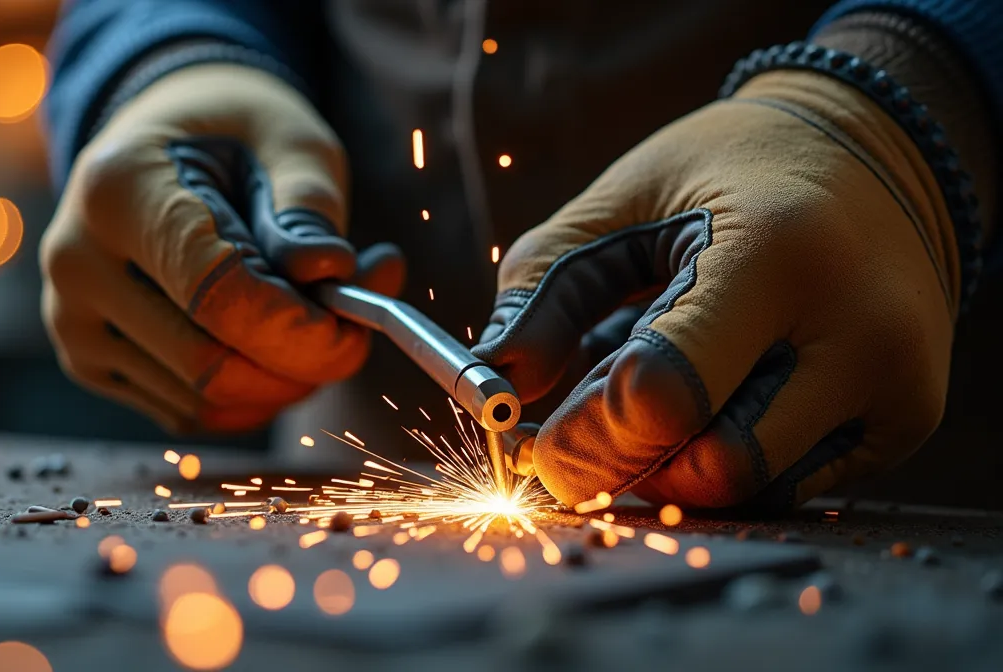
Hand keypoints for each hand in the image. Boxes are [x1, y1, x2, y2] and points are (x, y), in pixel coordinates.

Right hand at [41, 64, 403, 433]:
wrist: (161, 140)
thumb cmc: (233, 133)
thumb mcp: (288, 139)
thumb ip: (310, 207)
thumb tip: (329, 272)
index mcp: (117, 190)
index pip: (217, 296)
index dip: (299, 330)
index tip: (357, 327)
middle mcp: (76, 261)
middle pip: (207, 364)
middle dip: (299, 365)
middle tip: (354, 329)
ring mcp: (73, 320)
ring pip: (203, 402)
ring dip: (282, 381)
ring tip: (317, 319)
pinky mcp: (88, 361)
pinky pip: (188, 413)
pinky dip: (249, 396)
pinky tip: (274, 343)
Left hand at [473, 70, 958, 510]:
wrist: (877, 152)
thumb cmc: (730, 166)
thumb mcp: (625, 198)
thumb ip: (545, 288)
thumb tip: (494, 390)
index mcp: (776, 254)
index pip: (664, 393)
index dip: (584, 439)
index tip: (534, 446)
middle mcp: (858, 328)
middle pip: (714, 464)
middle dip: (624, 466)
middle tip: (576, 437)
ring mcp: (895, 381)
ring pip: (752, 487)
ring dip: (672, 469)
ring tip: (646, 399)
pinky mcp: (909, 415)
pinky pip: (793, 481)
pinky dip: (724, 457)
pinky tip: (709, 403)